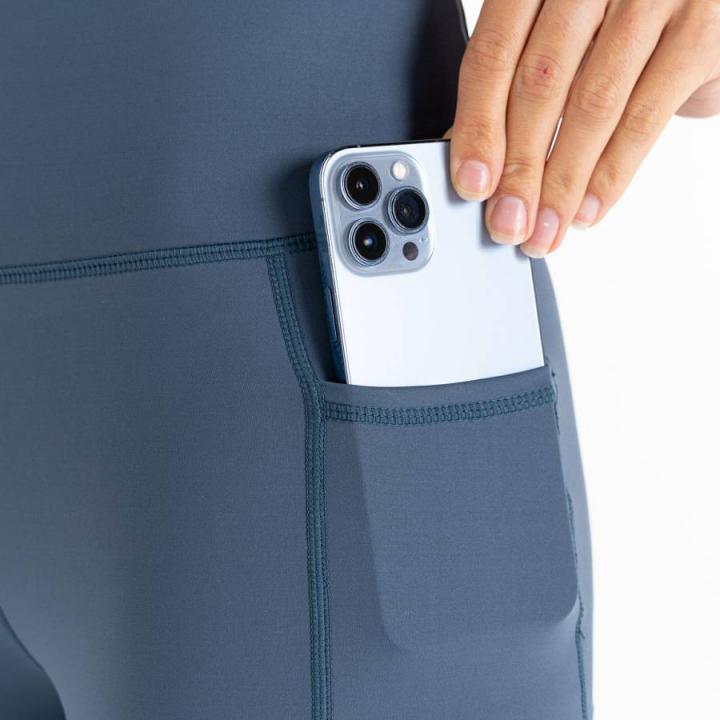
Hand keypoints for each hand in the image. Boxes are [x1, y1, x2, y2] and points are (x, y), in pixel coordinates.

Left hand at [449, 0, 719, 256]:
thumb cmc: (620, 7)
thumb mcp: (562, 27)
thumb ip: (520, 75)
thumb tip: (474, 153)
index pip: (493, 55)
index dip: (478, 127)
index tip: (471, 185)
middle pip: (539, 85)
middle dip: (518, 169)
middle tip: (506, 223)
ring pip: (592, 106)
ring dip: (561, 184)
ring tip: (544, 230)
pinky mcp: (702, 30)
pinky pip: (645, 117)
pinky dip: (611, 174)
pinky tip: (587, 209)